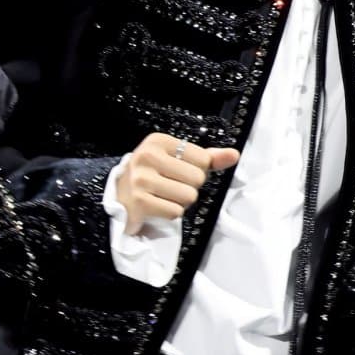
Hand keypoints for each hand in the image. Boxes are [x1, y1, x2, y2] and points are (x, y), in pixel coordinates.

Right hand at [115, 133, 239, 235]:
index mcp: (158, 141)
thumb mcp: (178, 160)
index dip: (198, 171)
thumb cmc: (153, 175)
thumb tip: (234, 154)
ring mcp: (141, 179)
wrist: (120, 196)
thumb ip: (208, 157)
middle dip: (189, 187)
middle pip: (197, 179)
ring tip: (163, 196)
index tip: (177, 172)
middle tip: (169, 186)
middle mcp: (147, 156)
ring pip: (188, 197)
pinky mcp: (139, 202)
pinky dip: (170, 213)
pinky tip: (157, 206)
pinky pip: (175, 212)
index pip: (204, 159)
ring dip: (181, 202)